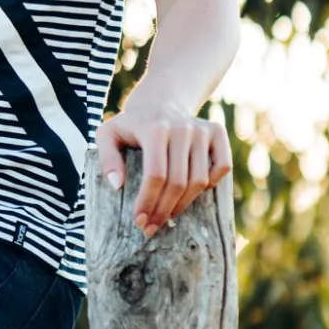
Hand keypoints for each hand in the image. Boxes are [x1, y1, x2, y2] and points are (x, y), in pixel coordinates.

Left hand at [97, 99, 231, 237]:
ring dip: (183, 205)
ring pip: (200, 180)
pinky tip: (191, 193)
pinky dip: (211, 185)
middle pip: (178, 182)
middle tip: (151, 226)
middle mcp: (182, 127)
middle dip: (163, 210)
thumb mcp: (108, 134)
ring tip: (167, 216)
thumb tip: (117, 185)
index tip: (140, 220)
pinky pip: (222, 167)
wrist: (160, 101)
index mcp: (155, 129)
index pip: (156, 175)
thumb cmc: (132, 125)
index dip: (148, 202)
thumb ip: (106, 158)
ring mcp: (202, 129)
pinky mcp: (218, 132)